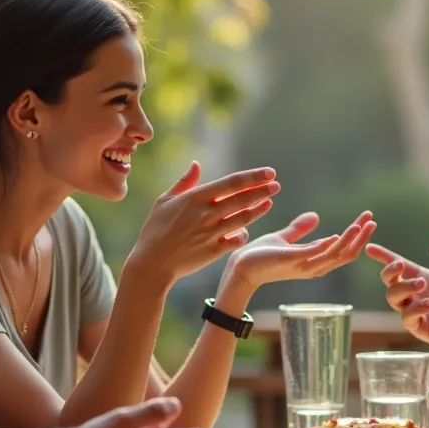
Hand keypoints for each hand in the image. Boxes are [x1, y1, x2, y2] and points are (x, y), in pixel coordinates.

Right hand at [129, 162, 279, 283]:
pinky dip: (243, 234)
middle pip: (242, 199)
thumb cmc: (154, 230)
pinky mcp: (214, 250)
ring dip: (259, 210)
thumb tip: (196, 164)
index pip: (232, 183)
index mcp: (196, 198)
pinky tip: (246, 229)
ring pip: (243, 218)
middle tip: (276, 185)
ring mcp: (212, 233)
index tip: (269, 172)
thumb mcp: (164, 201)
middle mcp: (206, 214)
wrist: (151, 263)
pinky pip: (236, 240)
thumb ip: (184, 182)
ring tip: (269, 201)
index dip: (253, 177)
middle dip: (262, 190)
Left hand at [225, 211, 376, 291]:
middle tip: (371, 220)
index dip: (357, 236)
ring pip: (334, 256)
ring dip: (350, 240)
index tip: (367, 220)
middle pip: (344, 255)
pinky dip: (327, 246)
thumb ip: (299, 230)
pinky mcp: (289, 260)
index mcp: (313, 261)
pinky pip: (313, 255)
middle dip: (360, 237)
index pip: (343, 251)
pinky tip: (337, 234)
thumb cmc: (260, 256)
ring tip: (361, 224)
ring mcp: (301, 265)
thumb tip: (316, 216)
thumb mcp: (284, 239)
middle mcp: (312, 267)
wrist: (239, 267)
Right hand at [365, 240, 428, 346]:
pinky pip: (409, 320)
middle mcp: (417, 296)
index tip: (370, 247)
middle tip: (401, 264)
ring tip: (422, 283)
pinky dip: (415, 309)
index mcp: (425, 279)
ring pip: (394, 300)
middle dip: (390, 272)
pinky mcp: (424, 329)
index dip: (383, 257)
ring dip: (403, 288)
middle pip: (390, 283)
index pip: (399, 267)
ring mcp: (418, 313)